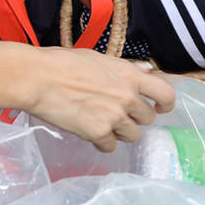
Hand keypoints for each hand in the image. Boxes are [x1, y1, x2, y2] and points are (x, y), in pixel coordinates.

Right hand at [28, 49, 175, 151]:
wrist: (38, 78)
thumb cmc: (62, 63)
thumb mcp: (98, 58)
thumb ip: (125, 68)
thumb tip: (145, 70)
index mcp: (129, 76)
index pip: (165, 93)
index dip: (166, 103)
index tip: (159, 107)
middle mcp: (127, 97)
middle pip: (148, 118)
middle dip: (135, 118)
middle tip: (118, 114)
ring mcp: (114, 117)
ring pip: (133, 135)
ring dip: (121, 132)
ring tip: (102, 123)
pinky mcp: (98, 133)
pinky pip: (110, 146)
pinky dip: (102, 142)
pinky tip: (89, 132)